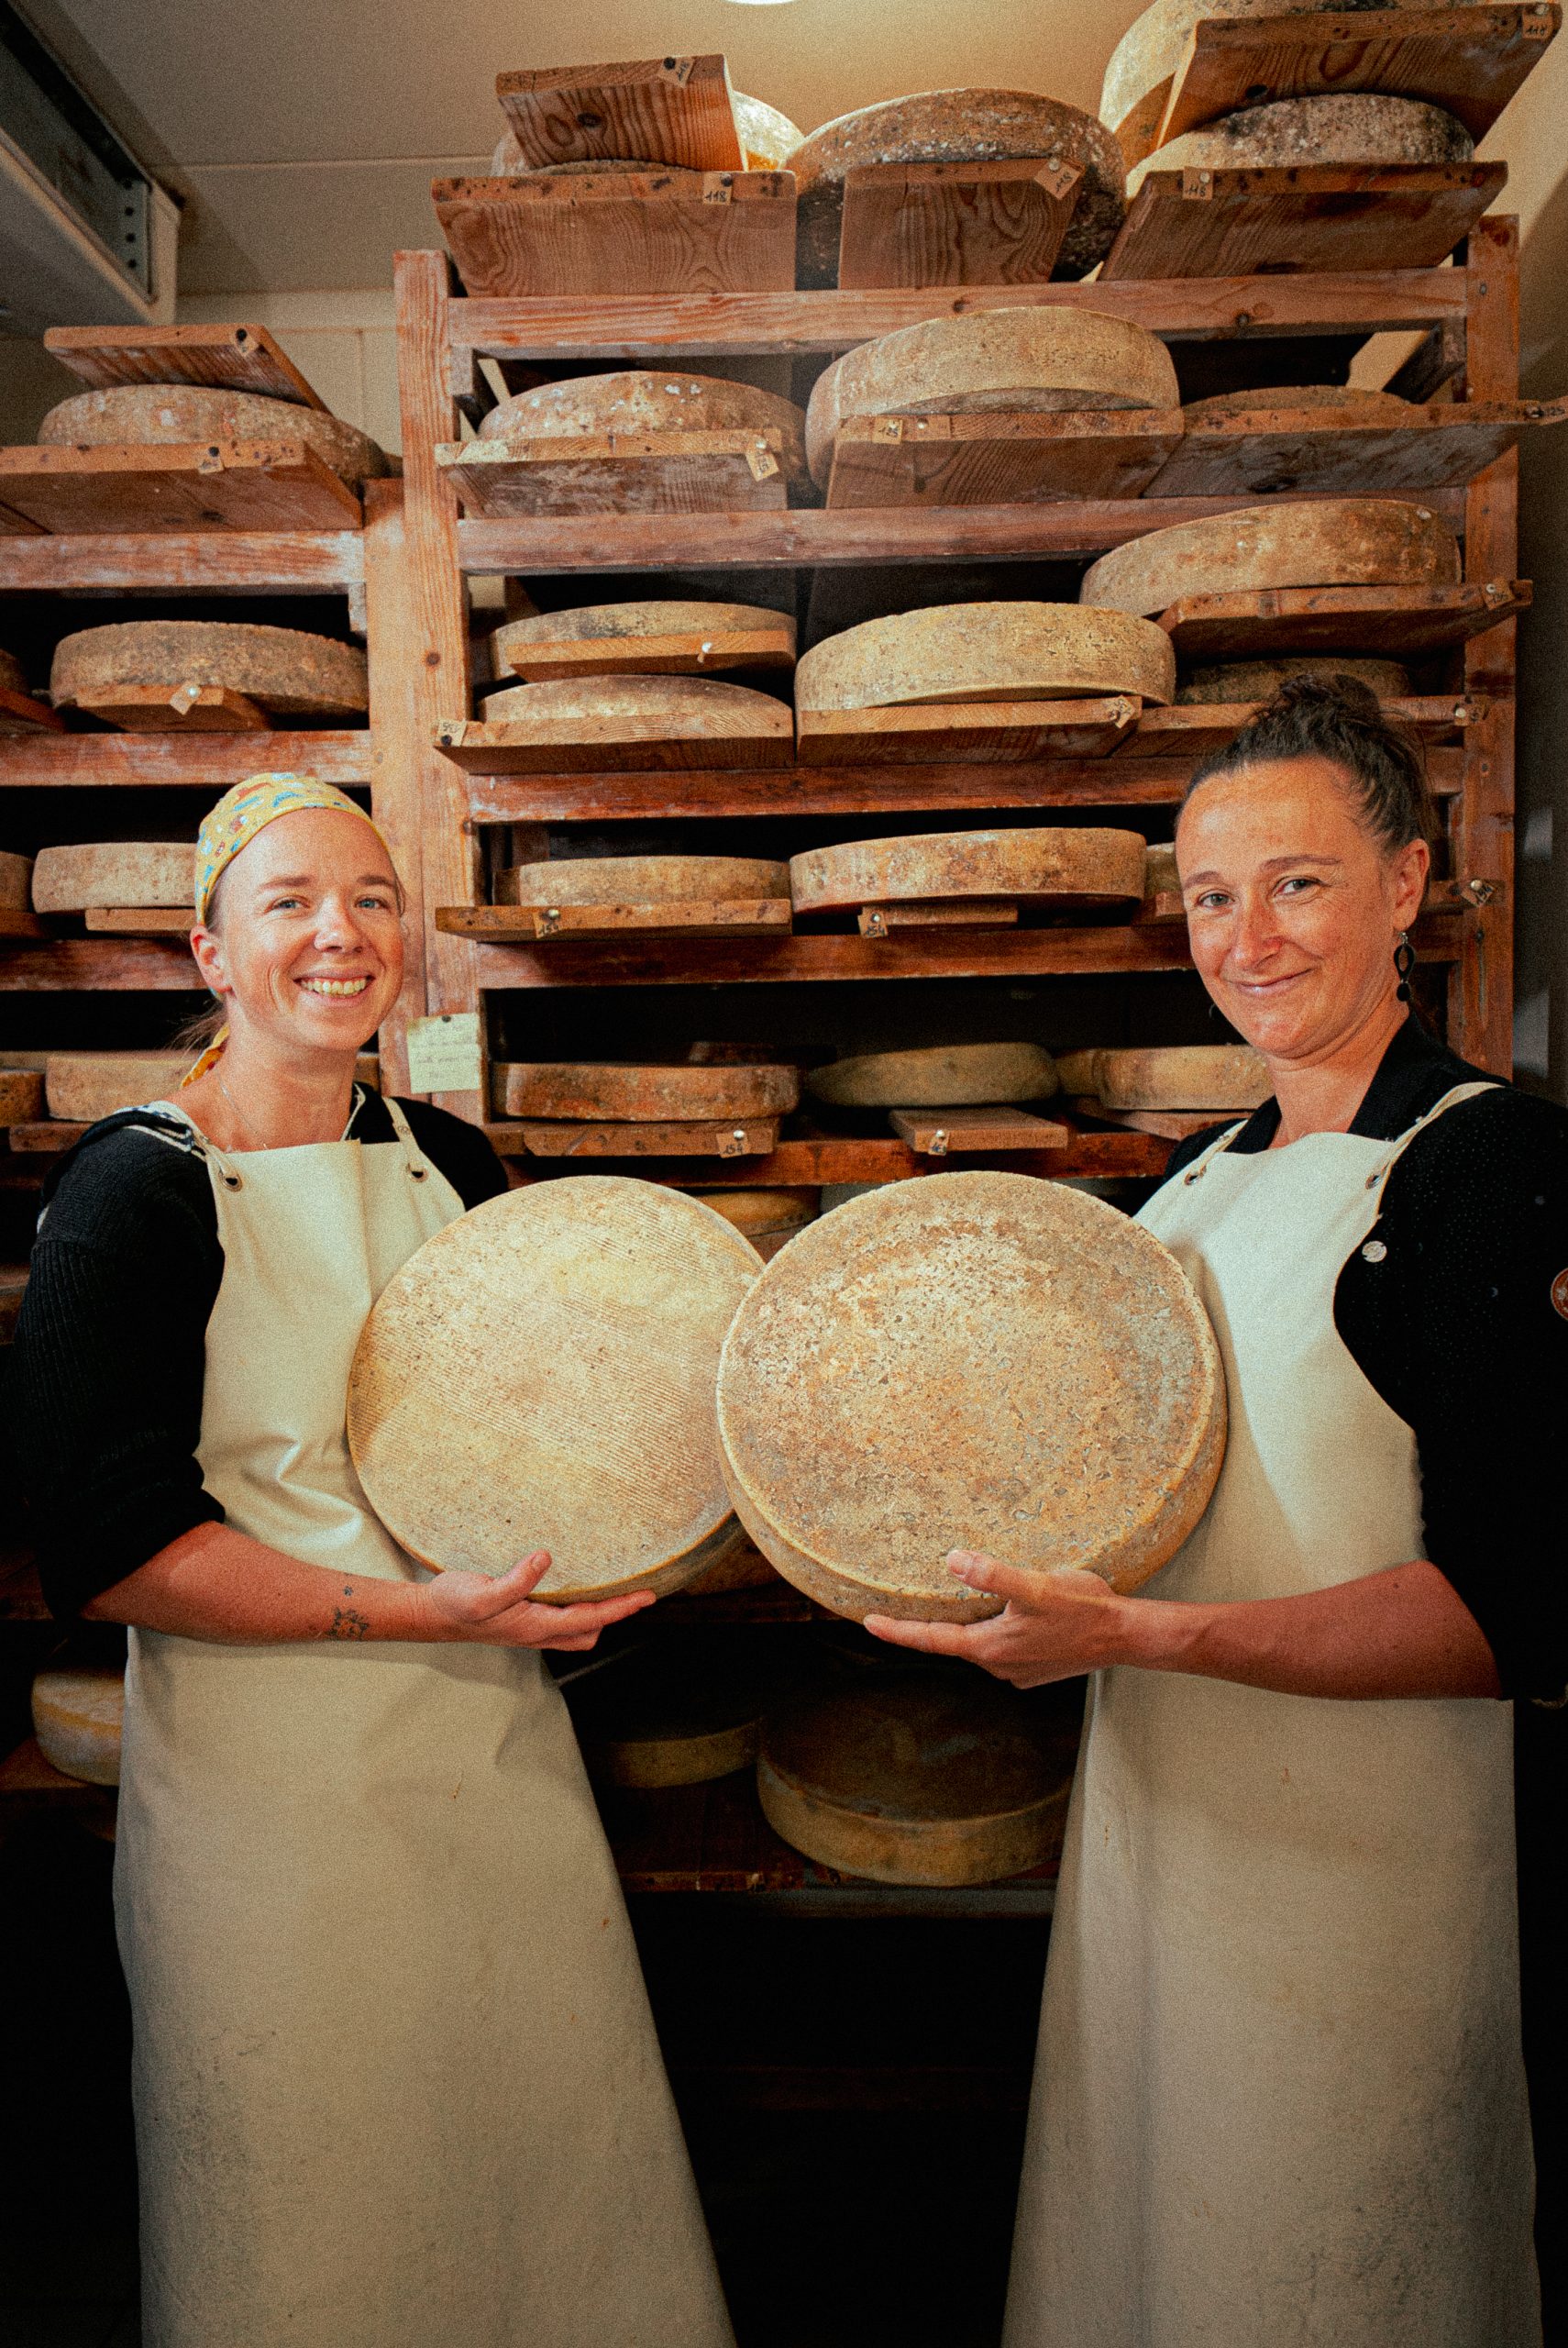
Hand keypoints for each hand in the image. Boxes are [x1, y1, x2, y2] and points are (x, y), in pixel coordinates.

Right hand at [417, 1550, 654, 1651]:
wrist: (431, 1615)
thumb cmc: (454, 1605)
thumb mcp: (481, 1593)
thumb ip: (515, 1581)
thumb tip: (546, 1558)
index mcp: (534, 1626)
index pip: (589, 1619)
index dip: (621, 1609)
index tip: (648, 1596)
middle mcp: (537, 1632)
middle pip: (589, 1632)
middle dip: (616, 1616)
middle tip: (639, 1592)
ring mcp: (530, 1628)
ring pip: (576, 1630)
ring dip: (598, 1614)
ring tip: (615, 1588)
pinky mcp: (522, 1619)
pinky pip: (561, 1619)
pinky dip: (578, 1607)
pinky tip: (577, 1585)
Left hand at [863, 1549, 1130, 1687]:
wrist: (1125, 1636)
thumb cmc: (1083, 1609)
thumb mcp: (1035, 1587)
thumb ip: (993, 1575)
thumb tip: (953, 1561)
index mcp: (992, 1648)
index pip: (933, 1640)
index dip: (898, 1631)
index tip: (868, 1623)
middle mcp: (1000, 1665)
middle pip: (953, 1643)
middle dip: (927, 1628)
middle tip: (899, 1610)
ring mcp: (1019, 1669)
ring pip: (978, 1645)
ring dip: (965, 1627)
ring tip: (950, 1605)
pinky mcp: (1036, 1667)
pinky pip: (1001, 1647)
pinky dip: (991, 1631)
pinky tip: (998, 1613)